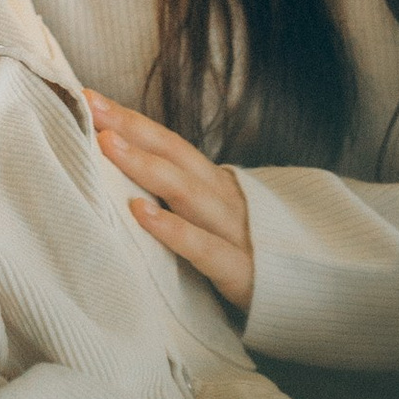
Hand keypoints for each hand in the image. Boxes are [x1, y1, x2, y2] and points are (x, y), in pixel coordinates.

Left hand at [88, 94, 255, 316]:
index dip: (132, 120)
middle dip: (132, 127)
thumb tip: (120, 179)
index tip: (89, 97)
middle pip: (175, 155)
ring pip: (188, 192)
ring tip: (107, 145)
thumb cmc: (243, 262)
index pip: (169, 144)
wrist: (309, 302)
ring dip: (146, 166)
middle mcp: (226, 200)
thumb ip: (177, 202)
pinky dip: (172, 229)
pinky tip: (139, 214)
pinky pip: (204, 248)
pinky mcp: (242, 273)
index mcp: (216, 187)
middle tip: (90, 105)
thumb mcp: (212, 224)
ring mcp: (237, 233)